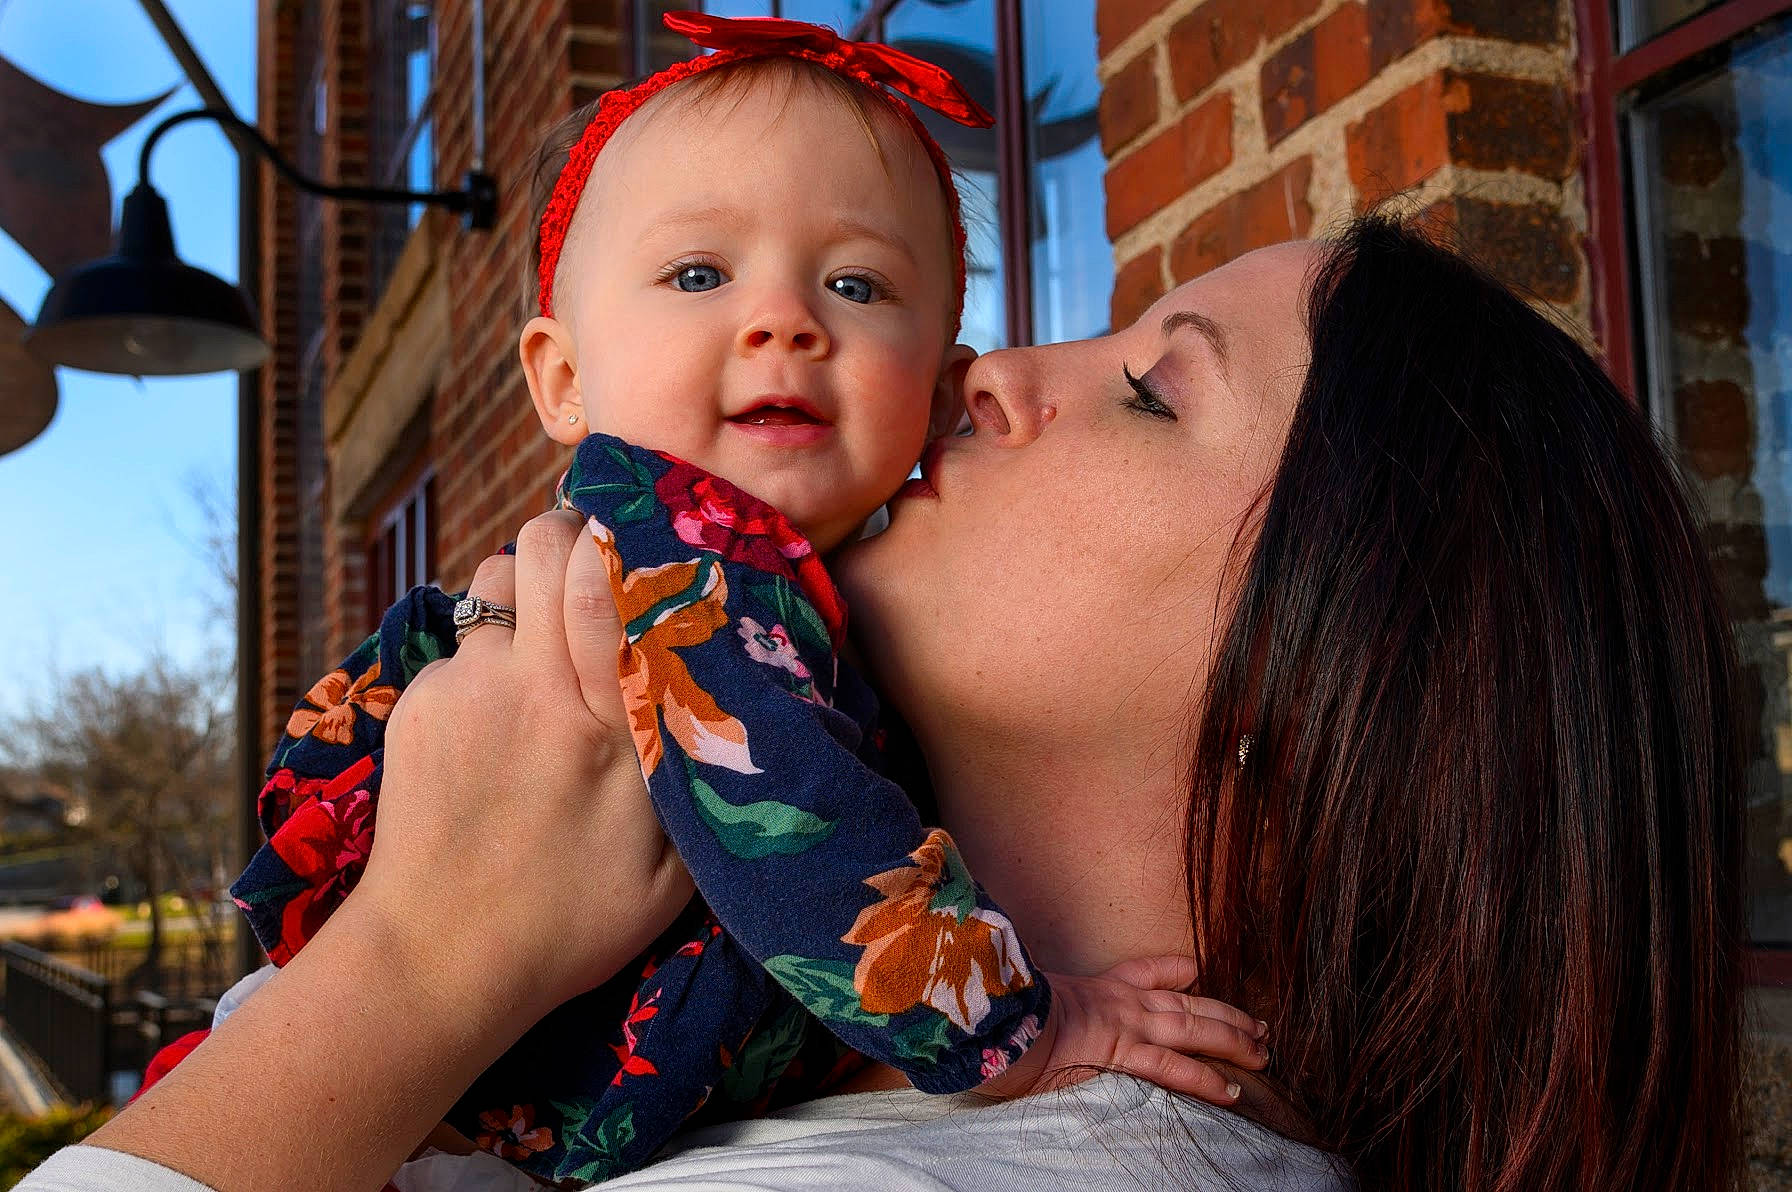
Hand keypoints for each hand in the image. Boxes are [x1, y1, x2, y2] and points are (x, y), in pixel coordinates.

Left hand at [354, 510, 693, 1019]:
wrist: (438, 960)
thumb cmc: (572, 920)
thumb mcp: (674, 865)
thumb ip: (700, 776)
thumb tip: (742, 704)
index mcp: (605, 722)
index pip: (607, 579)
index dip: (627, 542)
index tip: (651, 550)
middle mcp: (531, 687)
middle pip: (541, 544)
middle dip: (571, 539)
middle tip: (594, 574)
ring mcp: (464, 689)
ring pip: (493, 581)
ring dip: (525, 594)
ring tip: (546, 645)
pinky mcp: (414, 704)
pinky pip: (462, 646)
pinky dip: (487, 662)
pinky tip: (500, 724)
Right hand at [978, 955, 1267, 1103]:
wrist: (994, 1015)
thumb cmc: (1003, 1009)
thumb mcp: (1026, 998)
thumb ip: (1039, 1003)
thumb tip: (1026, 1010)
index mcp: (1096, 986)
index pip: (1145, 972)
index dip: (1175, 971)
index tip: (1197, 972)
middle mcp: (1119, 1000)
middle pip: (1186, 1002)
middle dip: (1226, 1013)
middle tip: (1260, 1025)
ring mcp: (1126, 1023)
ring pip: (1193, 1028)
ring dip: (1232, 1040)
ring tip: (1263, 1052)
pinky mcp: (1124, 1051)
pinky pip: (1175, 1067)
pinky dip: (1208, 1079)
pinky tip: (1234, 1090)